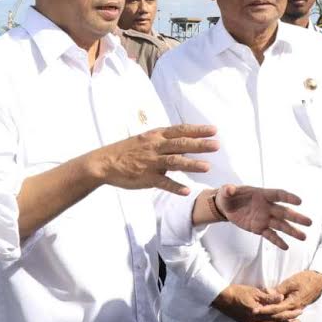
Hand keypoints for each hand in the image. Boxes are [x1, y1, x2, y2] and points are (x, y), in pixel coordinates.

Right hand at [88, 124, 217, 194]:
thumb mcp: (145, 139)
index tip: (214, 130)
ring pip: (174, 162)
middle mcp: (155, 147)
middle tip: (217, 145)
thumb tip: (185, 141)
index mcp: (156, 135)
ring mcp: (151, 162)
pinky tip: (187, 191)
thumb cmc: (127, 150)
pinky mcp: (146, 178)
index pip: (180, 130)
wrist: (104, 162)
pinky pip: (163, 183)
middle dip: (199, 145)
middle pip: (181, 144)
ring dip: (191, 165)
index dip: (197, 130)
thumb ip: (164, 140)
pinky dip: (175, 187)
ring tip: (207, 167)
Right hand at [211, 284, 298, 321]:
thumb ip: (268, 297)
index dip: (289, 313)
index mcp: (258, 313)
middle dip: (288, 321)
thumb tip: (281, 298)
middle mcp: (255, 321)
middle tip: (299, 319)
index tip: (299, 310)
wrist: (221, 298)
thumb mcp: (254, 292)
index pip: (278, 314)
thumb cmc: (237, 292)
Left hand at [216, 185, 311, 249]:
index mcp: (261, 194)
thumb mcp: (225, 191)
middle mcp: (267, 206)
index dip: (288, 197)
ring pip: (280, 225)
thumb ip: (228, 190)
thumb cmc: (229, 196)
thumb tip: (230, 189)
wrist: (226, 207)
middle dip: (296, 217)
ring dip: (292, 231)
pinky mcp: (260, 228)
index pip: (278, 194)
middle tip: (309, 222)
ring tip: (303, 237)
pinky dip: (277, 241)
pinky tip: (286, 247)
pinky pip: (270, 235)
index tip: (299, 202)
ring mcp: (264, 218)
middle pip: (284, 212)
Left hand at [252, 270, 321, 321]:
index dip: (264, 310)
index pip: (276, 309)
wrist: (318, 280)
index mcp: (292, 303)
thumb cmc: (305, 279)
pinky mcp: (295, 309)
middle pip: (277, 318)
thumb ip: (279, 289)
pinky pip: (285, 318)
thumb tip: (268, 293)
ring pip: (281, 320)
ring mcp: (295, 310)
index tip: (254, 311)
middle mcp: (294, 309)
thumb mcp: (291, 282)